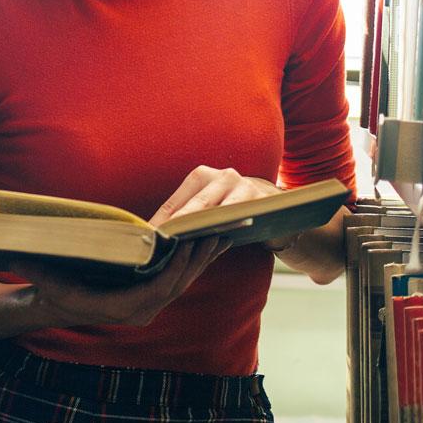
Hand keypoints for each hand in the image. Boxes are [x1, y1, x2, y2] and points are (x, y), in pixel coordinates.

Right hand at [14, 237, 228, 327]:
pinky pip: (179, 280)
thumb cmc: (50, 288)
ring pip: (184, 283)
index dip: (178, 268)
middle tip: (218, 231)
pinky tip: (210, 242)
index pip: (159, 289)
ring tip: (224, 232)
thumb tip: (15, 255)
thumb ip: (34, 269)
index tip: (192, 245)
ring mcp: (148, 307)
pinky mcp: (152, 298)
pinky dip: (195, 261)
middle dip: (199, 259)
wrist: (52, 306)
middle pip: (179, 284)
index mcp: (121, 309)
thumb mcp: (43, 278)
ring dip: (204, 259)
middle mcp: (140, 312)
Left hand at [151, 165, 297, 250]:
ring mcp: (246, 187)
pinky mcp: (264, 201)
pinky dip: (232, 231)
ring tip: (186, 246)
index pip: (176, 203)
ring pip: (222, 211)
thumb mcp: (207, 208)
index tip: (147, 241)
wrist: (275, 208)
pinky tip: (218, 246)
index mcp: (202, 176)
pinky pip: (246, 217)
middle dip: (180, 226)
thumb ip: (184, 218)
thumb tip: (150, 236)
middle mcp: (224, 176)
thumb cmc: (230, 210)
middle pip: (197, 206)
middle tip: (163, 243)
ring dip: (205, 229)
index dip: (161, 224)